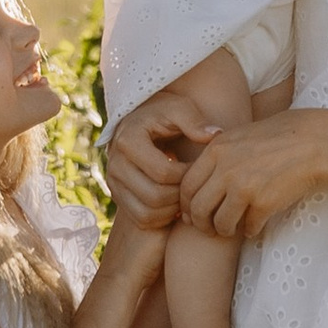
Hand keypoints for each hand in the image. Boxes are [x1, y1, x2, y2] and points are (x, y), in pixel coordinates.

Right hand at [105, 97, 212, 229]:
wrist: (139, 122)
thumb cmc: (163, 114)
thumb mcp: (179, 108)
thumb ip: (195, 121)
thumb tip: (213, 136)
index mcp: (128, 141)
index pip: (163, 172)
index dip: (188, 174)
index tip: (199, 167)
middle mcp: (115, 165)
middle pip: (155, 196)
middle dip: (181, 194)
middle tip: (195, 184)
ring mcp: (113, 183)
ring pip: (148, 213)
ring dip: (173, 208)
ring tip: (185, 192)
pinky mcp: (117, 196)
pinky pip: (143, 219)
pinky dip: (163, 216)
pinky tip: (175, 200)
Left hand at [177, 109, 327, 240]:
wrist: (318, 141)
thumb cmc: (284, 134)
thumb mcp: (242, 134)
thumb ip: (221, 154)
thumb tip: (205, 179)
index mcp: (216, 149)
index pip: (186, 185)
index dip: (187, 204)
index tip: (192, 213)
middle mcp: (225, 169)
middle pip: (197, 208)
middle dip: (201, 224)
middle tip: (209, 228)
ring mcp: (243, 187)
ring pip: (220, 223)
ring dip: (225, 230)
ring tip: (232, 229)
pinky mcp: (263, 203)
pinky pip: (248, 227)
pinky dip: (250, 230)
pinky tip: (255, 226)